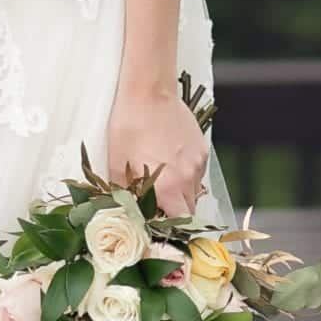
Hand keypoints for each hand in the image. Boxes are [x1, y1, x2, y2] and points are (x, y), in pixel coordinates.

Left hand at [106, 86, 207, 218]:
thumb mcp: (118, 164)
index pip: (180, 223)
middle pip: (190, 209)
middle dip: (176, 213)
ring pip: (194, 190)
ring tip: (162, 181)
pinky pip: (197, 171)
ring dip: (181, 193)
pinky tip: (169, 162)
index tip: (158, 227)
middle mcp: (188, 178)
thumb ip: (126, 194)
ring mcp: (198, 162)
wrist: (148, 91)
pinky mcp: (201, 148)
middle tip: (158, 207)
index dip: (170, 229)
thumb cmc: (128, 126)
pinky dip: (186, 173)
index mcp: (168, 187)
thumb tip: (128, 211)